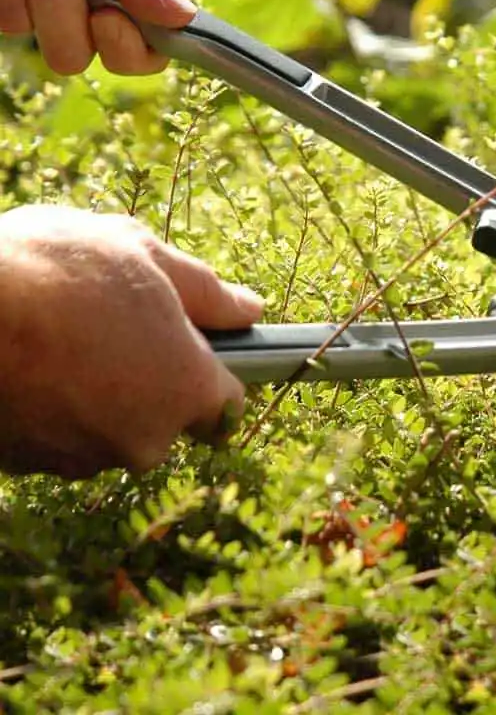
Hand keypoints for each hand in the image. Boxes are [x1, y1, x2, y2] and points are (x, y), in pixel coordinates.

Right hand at [0, 205, 262, 478]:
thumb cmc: (54, 270)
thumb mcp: (143, 253)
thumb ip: (206, 290)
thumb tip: (249, 310)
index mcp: (186, 387)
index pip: (226, 404)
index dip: (215, 373)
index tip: (198, 349)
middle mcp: (143, 439)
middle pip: (164, 417)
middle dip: (148, 377)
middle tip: (111, 319)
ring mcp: (79, 458)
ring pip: (106, 427)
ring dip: (94, 390)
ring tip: (60, 334)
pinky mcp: (24, 464)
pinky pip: (53, 434)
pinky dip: (48, 404)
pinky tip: (29, 359)